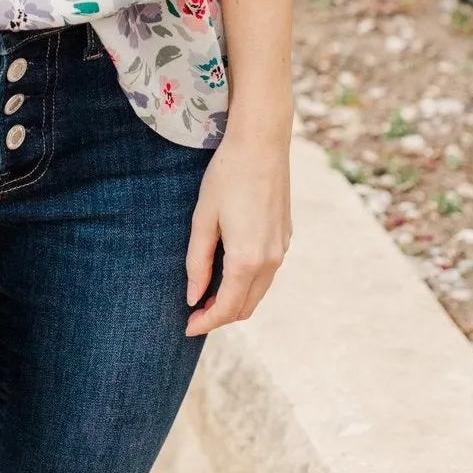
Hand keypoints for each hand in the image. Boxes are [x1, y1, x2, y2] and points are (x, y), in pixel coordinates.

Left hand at [183, 128, 291, 336]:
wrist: (262, 144)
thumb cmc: (227, 176)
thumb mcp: (203, 218)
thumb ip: (198, 261)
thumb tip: (193, 296)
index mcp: (247, 260)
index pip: (226, 308)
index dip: (206, 322)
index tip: (187, 327)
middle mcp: (270, 262)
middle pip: (245, 307)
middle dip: (220, 315)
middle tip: (194, 311)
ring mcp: (282, 250)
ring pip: (258, 292)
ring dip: (235, 300)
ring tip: (208, 293)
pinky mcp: (286, 238)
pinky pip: (267, 273)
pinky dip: (248, 283)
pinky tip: (229, 269)